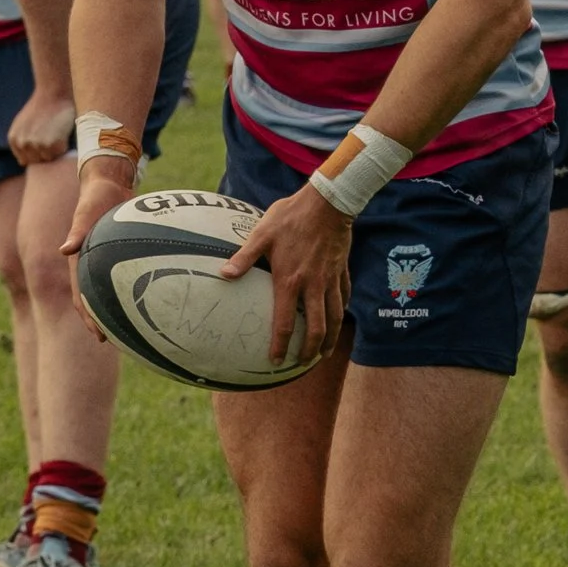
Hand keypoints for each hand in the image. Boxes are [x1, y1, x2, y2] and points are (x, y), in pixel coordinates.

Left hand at [8, 78, 76, 169]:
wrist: (53, 93)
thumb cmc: (40, 107)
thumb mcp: (21, 124)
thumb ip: (20, 141)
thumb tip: (22, 162)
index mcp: (14, 140)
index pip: (25, 160)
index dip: (35, 153)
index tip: (42, 141)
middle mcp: (23, 144)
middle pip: (37, 161)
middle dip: (44, 153)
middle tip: (50, 135)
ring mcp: (37, 145)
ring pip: (49, 159)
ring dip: (55, 150)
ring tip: (56, 133)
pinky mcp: (53, 145)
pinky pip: (60, 153)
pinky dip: (64, 145)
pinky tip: (61, 132)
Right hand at [62, 152, 139, 334]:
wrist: (108, 183)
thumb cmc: (96, 196)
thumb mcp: (85, 212)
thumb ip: (77, 231)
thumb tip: (64, 250)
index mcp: (80, 260)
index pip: (80, 295)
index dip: (88, 317)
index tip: (98, 335)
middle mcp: (91, 265)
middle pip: (95, 299)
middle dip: (102, 321)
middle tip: (115, 341)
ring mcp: (105, 261)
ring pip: (110, 290)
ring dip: (116, 308)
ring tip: (131, 328)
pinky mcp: (119, 254)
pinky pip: (127, 275)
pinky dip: (132, 288)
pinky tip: (150, 297)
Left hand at [223, 182, 351, 365]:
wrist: (328, 203)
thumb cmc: (291, 216)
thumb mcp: (262, 234)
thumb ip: (244, 257)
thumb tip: (224, 274)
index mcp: (290, 281)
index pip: (285, 322)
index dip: (280, 345)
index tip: (275, 361)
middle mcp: (313, 286)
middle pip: (316, 328)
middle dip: (310, 350)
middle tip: (303, 363)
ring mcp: (330, 280)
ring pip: (335, 318)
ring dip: (329, 339)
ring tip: (323, 353)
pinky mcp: (342, 271)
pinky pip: (344, 297)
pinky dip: (341, 312)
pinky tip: (337, 318)